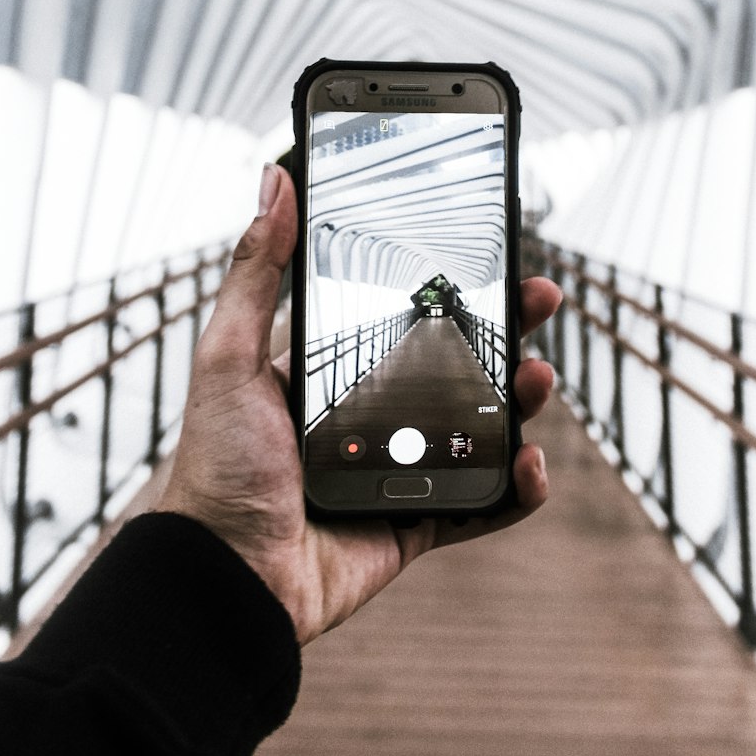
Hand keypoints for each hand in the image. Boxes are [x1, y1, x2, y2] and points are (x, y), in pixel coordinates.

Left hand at [157, 163, 559, 644]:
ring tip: (539, 379)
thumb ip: (255, 269)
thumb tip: (273, 179)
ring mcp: (397, 468)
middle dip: (505, 330)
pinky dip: (515, 489)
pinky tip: (530, 464)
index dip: (449, 285)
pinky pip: (480, 503)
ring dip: (521, 400)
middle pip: (456, 362)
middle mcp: (369, 413)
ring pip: (479, 426)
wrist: (224, 577)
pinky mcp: (415, 522)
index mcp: (330, 368)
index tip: (488, 251)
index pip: (403, 313)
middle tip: (540, 299)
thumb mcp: (228, 353)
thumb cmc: (216, 465)